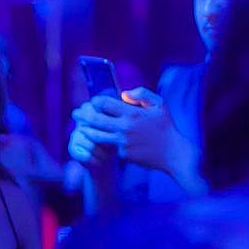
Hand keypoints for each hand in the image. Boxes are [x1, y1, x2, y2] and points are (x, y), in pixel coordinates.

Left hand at [72, 89, 190, 174]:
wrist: (173, 153)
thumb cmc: (166, 127)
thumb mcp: (159, 104)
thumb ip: (142, 94)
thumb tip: (123, 93)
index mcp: (132, 113)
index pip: (105, 103)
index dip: (95, 101)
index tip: (92, 101)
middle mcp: (125, 127)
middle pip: (95, 119)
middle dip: (82, 115)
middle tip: (75, 113)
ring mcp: (122, 142)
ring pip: (96, 135)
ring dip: (86, 130)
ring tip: (81, 127)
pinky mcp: (122, 155)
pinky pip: (109, 147)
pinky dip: (103, 144)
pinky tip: (98, 141)